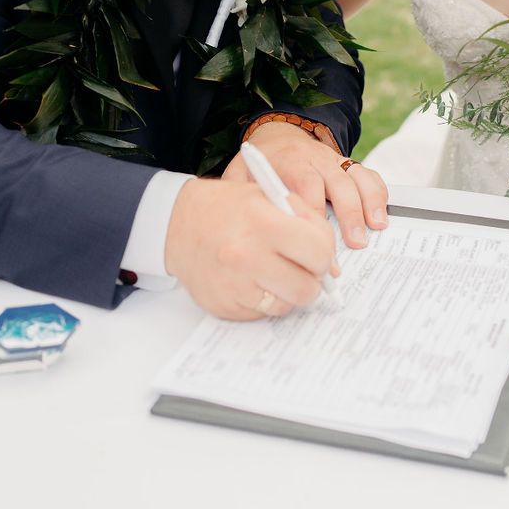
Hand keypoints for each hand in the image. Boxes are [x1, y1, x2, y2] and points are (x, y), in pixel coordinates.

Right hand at [164, 176, 336, 320]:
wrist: (176, 223)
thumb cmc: (228, 207)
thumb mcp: (269, 195)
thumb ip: (306, 220)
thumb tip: (332, 264)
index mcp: (264, 223)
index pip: (319, 252)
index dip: (325, 253)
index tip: (318, 251)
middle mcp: (247, 257)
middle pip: (308, 289)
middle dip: (311, 278)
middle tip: (301, 266)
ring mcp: (234, 286)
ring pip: (286, 305)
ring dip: (287, 290)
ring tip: (272, 269)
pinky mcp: (223, 306)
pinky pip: (262, 313)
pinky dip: (264, 298)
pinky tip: (251, 278)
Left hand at [226, 122, 388, 248]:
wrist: (277, 135)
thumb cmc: (260, 164)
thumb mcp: (241, 174)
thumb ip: (243, 197)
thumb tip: (251, 233)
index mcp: (289, 160)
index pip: (306, 185)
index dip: (315, 217)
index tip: (317, 245)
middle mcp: (315, 157)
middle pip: (337, 182)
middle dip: (349, 213)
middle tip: (356, 243)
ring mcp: (333, 160)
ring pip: (357, 176)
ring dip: (369, 202)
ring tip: (376, 227)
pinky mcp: (346, 164)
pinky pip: (367, 174)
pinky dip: (378, 193)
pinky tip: (381, 216)